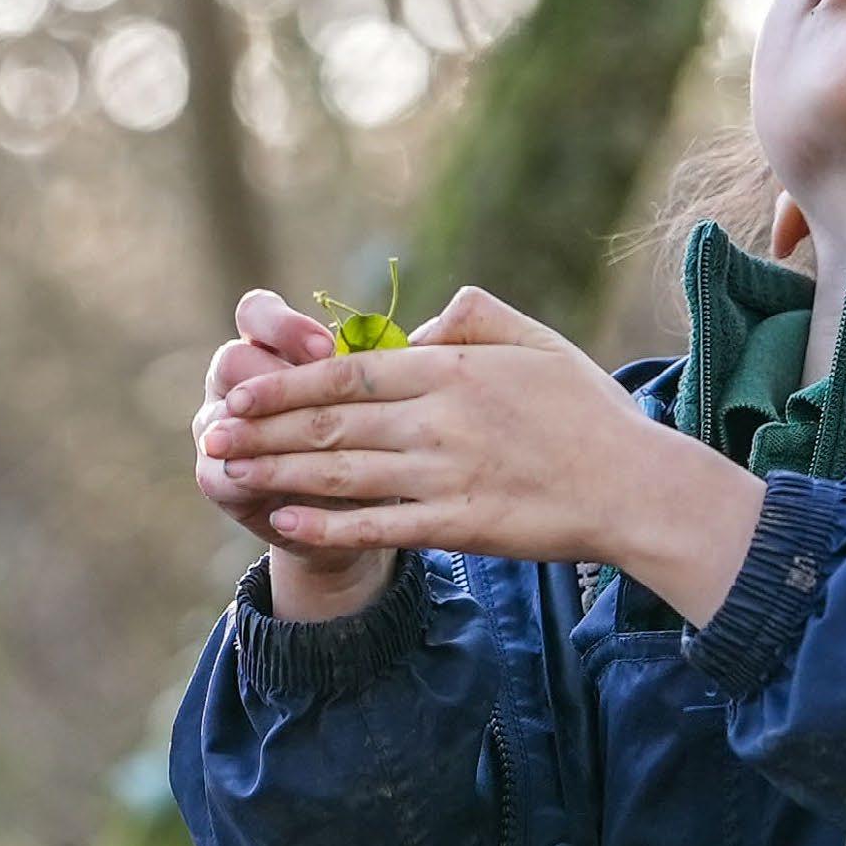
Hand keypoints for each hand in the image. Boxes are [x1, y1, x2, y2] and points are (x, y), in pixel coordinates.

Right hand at [192, 291, 392, 614]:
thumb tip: (441, 325)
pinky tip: (275, 492)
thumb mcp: (404, 391)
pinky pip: (217, 475)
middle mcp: (239, 383)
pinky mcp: (221, 478)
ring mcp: (223, 430)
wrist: (368, 510)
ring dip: (249, 432)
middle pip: (232, 361)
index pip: (257, 314)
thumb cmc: (392, 433)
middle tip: (305, 403)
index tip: (327, 349)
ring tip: (279, 444)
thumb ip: (413, 352)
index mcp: (274, 347)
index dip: (284, 327)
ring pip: (219, 418)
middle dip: (268, 379)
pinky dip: (246, 481)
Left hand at [198, 286, 766, 615]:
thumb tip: (420, 322)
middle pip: (330, 425)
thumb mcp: (537, 342)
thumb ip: (474, 319)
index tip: (237, 390)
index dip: (285, 384)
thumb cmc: (589, 413)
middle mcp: (439, 420)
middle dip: (261, 429)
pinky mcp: (458, 525)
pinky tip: (283, 523)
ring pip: (341, 475)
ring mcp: (446, 475)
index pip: (348, 373)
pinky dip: (326, 525)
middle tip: (208, 433)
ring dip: (276, 474)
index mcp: (451, 369)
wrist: (637, 488)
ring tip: (227, 473)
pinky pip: (378, 525)